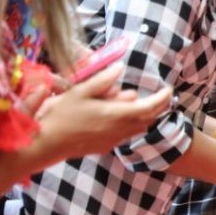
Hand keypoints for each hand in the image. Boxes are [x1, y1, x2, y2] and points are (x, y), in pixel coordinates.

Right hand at [31, 64, 173, 164]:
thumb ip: (102, 81)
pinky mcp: (106, 146)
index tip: (169, 90)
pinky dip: (128, 122)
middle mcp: (119, 130)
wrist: (46, 144)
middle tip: (159, 94)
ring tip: (129, 99)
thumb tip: (119, 68)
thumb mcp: (80, 92)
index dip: (161, 99)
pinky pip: (125, 133)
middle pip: (147, 118)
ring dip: (140, 114)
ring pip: (137, 127)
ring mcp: (113, 140)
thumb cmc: (61, 115)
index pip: (148, 107)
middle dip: (156, 106)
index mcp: (116, 115)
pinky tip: (115, 113)